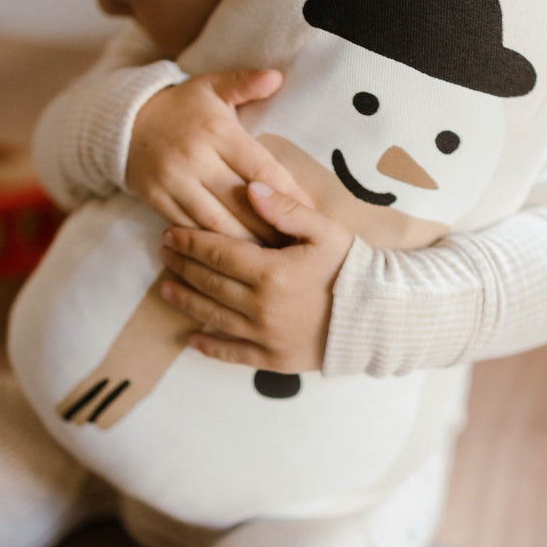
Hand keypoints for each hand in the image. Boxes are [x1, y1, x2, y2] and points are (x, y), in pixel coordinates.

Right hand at [127, 69, 310, 243]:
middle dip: (271, 227)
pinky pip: (190, 229)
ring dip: (245, 244)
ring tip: (271, 259)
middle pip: (241, 203)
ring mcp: (173, 182)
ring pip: (216, 224)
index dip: (287, 195)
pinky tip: (234, 259)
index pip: (260, 169)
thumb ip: (244, 82)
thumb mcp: (211, 85)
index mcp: (216, 130)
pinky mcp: (155, 200)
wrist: (123, 121)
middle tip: (296, 245)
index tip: (310, 213)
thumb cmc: (182, 106)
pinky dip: (213, 246)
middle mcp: (194, 158)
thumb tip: (276, 77)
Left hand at [159, 182, 353, 372]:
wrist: (381, 316)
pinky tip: (191, 340)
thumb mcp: (326, 230)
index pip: (218, 253)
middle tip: (164, 253)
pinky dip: (210, 347)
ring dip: (185, 302)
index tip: (171, 233)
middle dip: (183, 266)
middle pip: (209, 283)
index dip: (191, 242)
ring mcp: (265, 336)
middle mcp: (260, 306)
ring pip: (213, 316)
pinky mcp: (273, 359)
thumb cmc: (354, 267)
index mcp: (270, 272)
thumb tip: (251, 187)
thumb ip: (286, 209)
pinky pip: (233, 354)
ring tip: (165, 290)